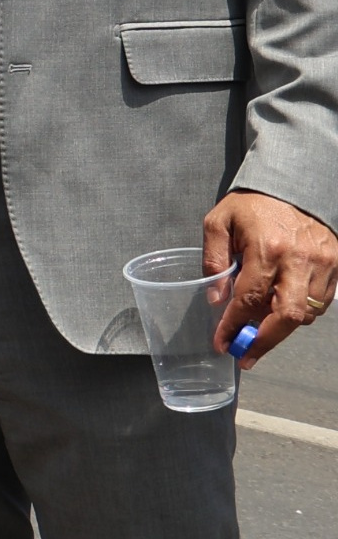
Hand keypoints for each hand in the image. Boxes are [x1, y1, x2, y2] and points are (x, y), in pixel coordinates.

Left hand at [204, 190, 337, 365]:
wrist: (292, 182)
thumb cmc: (251, 204)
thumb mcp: (218, 223)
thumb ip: (214, 261)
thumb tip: (216, 299)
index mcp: (267, 249)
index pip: (249, 300)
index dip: (233, 326)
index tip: (222, 343)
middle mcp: (299, 260)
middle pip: (287, 316)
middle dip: (264, 341)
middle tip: (246, 356)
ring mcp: (323, 264)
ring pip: (307, 313)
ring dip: (281, 327)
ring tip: (258, 328)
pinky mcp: (337, 264)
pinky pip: (322, 302)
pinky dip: (302, 312)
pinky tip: (281, 308)